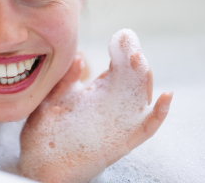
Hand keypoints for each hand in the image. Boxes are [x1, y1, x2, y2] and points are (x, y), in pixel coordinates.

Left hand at [19, 29, 172, 182]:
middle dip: (134, 60)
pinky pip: (144, 129)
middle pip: (131, 79)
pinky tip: (167, 97)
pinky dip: (159, 115)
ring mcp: (117, 124)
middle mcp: (110, 106)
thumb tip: (81, 56)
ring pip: (141, 99)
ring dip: (144, 80)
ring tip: (141, 62)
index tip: (122, 35)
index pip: (115, 69)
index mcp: (94, 94)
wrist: (37, 167)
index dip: (121, 52)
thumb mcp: (50, 101)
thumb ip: (64, 81)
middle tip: (130, 44)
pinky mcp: (120, 143)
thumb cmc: (42, 134)